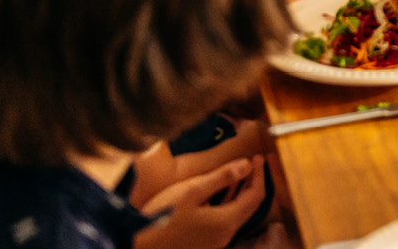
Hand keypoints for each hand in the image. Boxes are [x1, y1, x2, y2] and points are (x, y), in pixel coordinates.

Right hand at [135, 154, 267, 248]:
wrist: (138, 245)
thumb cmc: (162, 216)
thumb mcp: (191, 191)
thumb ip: (222, 177)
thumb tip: (247, 164)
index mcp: (226, 221)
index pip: (256, 196)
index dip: (260, 174)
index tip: (258, 157)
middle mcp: (226, 235)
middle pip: (250, 206)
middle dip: (253, 182)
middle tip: (253, 162)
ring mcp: (216, 242)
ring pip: (238, 214)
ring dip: (241, 192)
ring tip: (240, 172)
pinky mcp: (205, 243)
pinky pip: (225, 220)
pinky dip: (229, 203)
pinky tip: (221, 191)